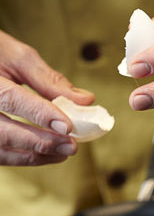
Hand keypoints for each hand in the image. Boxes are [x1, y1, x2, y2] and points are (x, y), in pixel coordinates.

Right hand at [0, 31, 94, 165]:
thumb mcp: (16, 57)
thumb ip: (48, 80)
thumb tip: (83, 100)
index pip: (11, 99)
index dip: (41, 114)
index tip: (67, 126)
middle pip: (4, 134)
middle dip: (41, 142)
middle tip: (71, 146)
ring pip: (1, 152)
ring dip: (35, 156)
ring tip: (63, 153)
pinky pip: (0, 155)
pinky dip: (24, 158)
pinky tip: (46, 155)